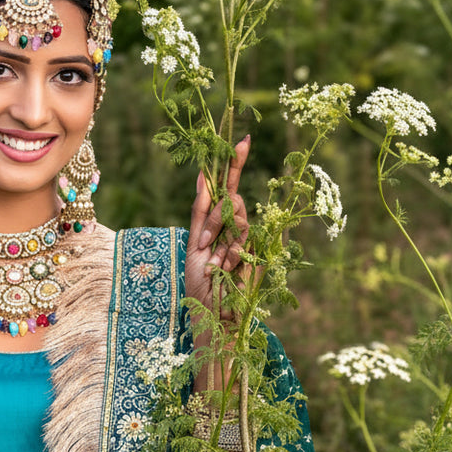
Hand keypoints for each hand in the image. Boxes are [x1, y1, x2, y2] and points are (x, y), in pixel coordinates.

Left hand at [185, 136, 249, 320]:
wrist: (213, 313)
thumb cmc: (202, 282)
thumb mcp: (194, 244)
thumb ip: (201, 211)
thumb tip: (204, 175)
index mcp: (220, 222)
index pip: (229, 186)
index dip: (236, 162)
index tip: (243, 138)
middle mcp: (236, 227)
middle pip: (232, 197)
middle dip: (215, 217)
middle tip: (205, 244)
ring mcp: (247, 239)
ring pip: (237, 214)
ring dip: (218, 236)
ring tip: (212, 261)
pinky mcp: (256, 252)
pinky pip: (241, 236)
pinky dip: (227, 252)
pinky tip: (223, 268)